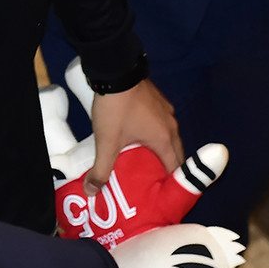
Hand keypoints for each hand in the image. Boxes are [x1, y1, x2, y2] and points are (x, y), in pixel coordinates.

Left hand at [84, 79, 183, 195]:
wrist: (115, 70)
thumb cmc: (116, 109)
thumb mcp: (106, 141)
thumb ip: (101, 168)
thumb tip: (92, 192)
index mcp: (165, 139)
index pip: (176, 170)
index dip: (171, 186)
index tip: (163, 197)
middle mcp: (171, 126)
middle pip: (175, 154)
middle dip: (166, 170)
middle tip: (152, 184)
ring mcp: (166, 110)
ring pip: (169, 137)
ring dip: (161, 150)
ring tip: (146, 163)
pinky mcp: (158, 99)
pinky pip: (162, 123)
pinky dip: (156, 134)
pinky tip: (140, 136)